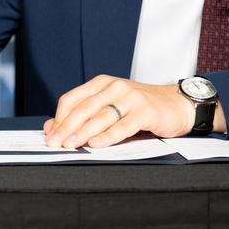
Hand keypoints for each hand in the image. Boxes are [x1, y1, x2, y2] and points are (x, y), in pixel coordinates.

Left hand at [44, 75, 221, 147]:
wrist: (178, 104)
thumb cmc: (142, 107)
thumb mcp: (111, 107)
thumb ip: (85, 116)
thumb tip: (53, 128)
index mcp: (102, 83)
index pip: (72, 99)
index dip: (59, 118)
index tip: (50, 135)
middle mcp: (114, 87)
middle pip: (83, 108)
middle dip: (66, 127)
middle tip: (55, 143)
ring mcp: (131, 98)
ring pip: (101, 117)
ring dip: (83, 133)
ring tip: (70, 145)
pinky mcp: (145, 111)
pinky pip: (123, 126)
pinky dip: (108, 136)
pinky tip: (96, 143)